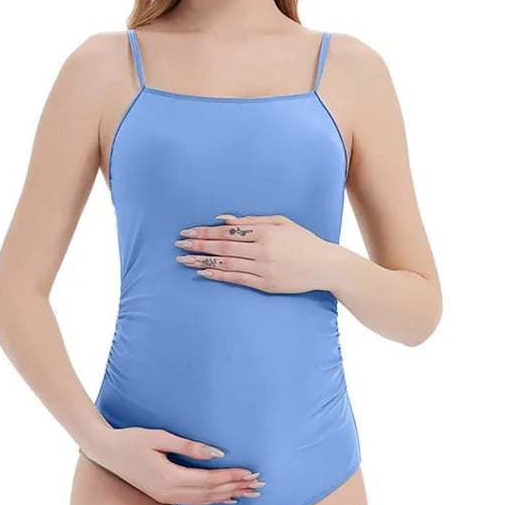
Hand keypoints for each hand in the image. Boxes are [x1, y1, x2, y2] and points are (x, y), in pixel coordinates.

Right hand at [87, 426, 264, 504]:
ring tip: (249, 492)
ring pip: (205, 500)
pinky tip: (227, 499)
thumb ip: (188, 446)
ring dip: (228, 495)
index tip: (251, 472)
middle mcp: (169, 492)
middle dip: (236, 488)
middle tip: (259, 484)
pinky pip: (195, 501)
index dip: (232, 477)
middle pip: (211, 493)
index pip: (209, 480)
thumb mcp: (160, 437)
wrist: (106, 453)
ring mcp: (166, 497)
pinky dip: (214, 500)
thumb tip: (216, 453)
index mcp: (169, 477)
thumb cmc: (132, 440)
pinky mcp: (163, 496)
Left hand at [174, 213, 333, 293]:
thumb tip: (223, 219)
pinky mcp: (266, 284)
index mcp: (265, 231)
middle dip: (198, 245)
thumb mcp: (281, 223)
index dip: (205, 231)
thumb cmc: (303, 241)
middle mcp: (262, 249)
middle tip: (179, 244)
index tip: (188, 231)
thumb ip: (251, 220)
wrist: (325, 265)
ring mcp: (264, 268)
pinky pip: (237, 278)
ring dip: (202, 261)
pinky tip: (203, 272)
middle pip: (223, 246)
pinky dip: (219, 274)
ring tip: (183, 260)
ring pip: (226, 263)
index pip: (228, 231)